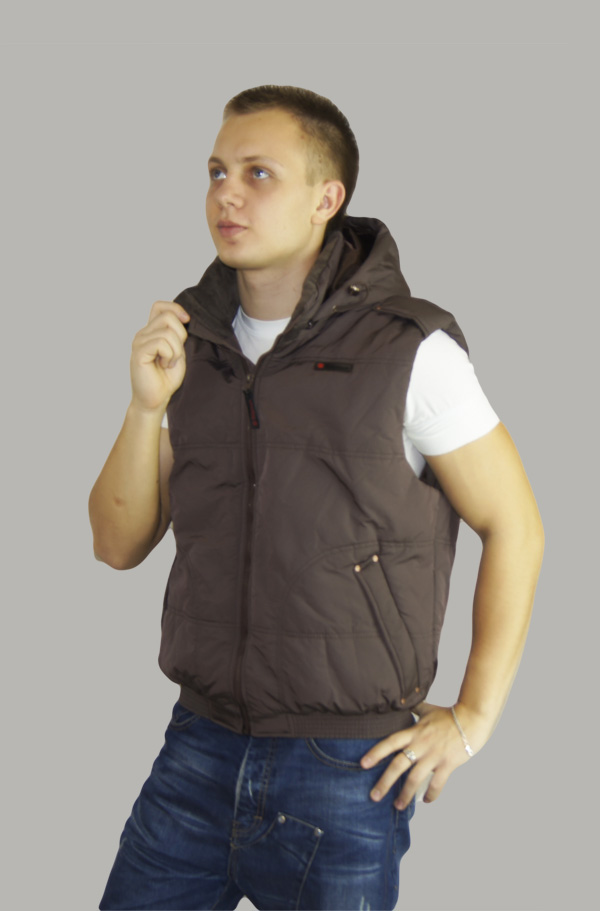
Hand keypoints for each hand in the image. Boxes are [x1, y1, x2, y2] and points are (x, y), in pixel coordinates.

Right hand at [130, 301, 189, 412]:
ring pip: (168, 332)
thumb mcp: (178, 352)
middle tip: (175, 355)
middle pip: (168, 316)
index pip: (160, 306)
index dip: (175, 309)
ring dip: (176, 350)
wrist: (156, 399)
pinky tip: (164, 365)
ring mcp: (139, 341)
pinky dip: (169, 355)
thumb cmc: (166, 379)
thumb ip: (178, 335)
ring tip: (169, 363)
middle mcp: (143, 333)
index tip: (187, 321)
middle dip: (181, 336)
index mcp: (152, 331)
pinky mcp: (139, 351)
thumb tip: (185, 317)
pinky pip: (161, 343)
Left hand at [360, 702, 487, 809]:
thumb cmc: (449, 715)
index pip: (390, 742)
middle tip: (374, 796)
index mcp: (414, 732)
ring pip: (415, 779)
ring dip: (405, 794)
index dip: (376, 753)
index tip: (363, 764)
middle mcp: (421, 745)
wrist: (472, 720)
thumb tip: (401, 700)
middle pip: (398, 765)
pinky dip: (431, 795)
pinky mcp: (447, 765)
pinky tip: (426, 801)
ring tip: (397, 805)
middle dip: (385, 782)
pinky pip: (437, 784)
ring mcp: (434, 756)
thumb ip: (414, 708)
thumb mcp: (427, 710)